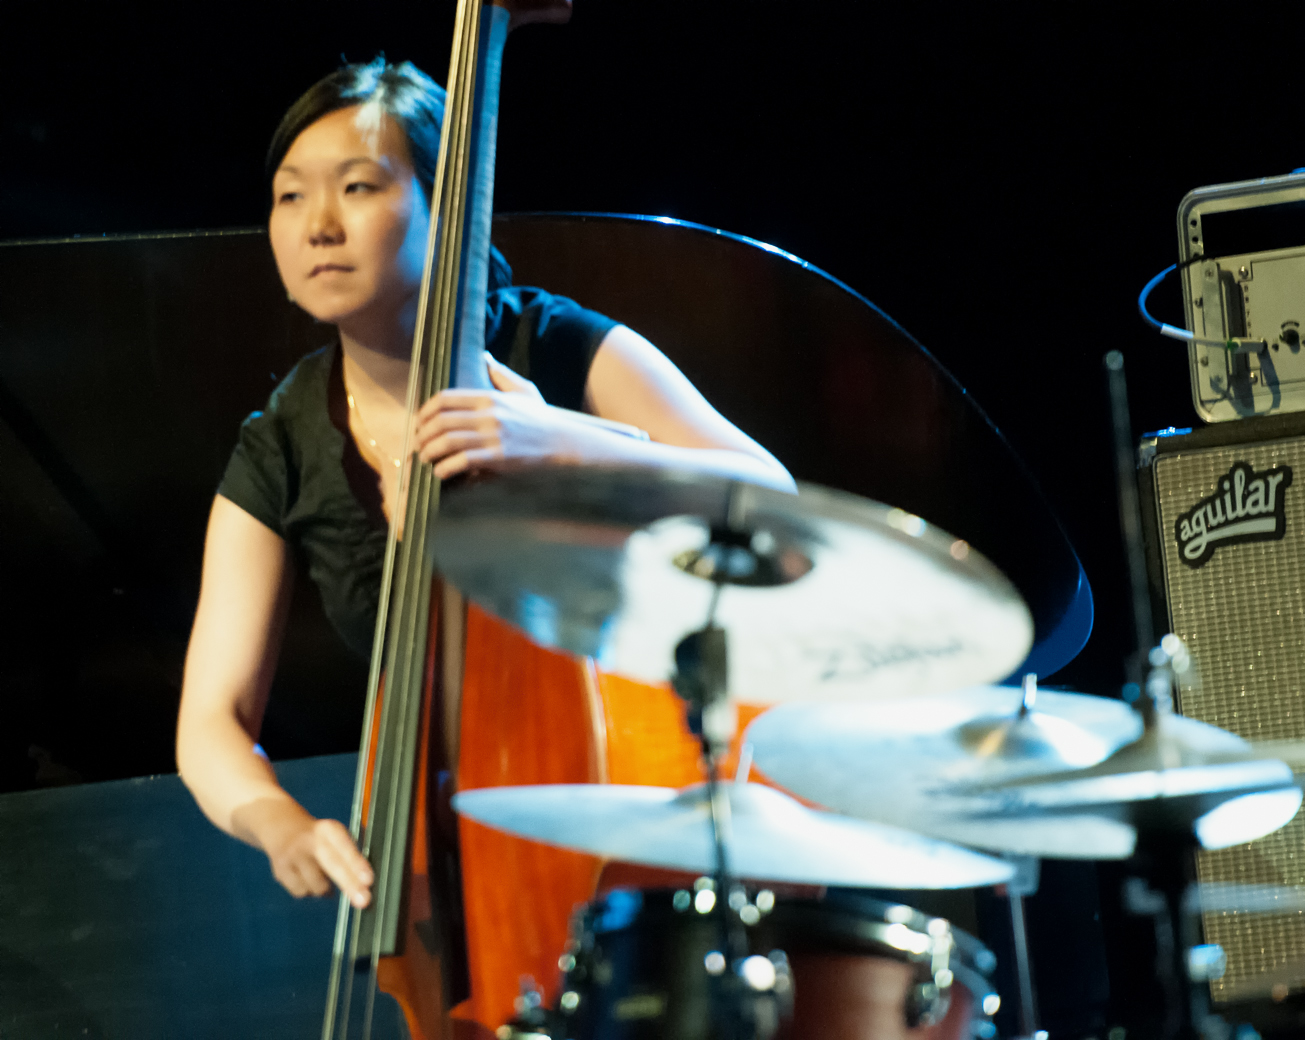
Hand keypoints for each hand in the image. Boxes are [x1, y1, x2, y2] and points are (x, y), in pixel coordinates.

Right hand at [238, 797, 373, 906]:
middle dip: (349, 884)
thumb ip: (349, 851)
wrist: (281, 827)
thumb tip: (367, 881)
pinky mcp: (280, 871)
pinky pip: (301, 892)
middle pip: (331, 864)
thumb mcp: (334, 833)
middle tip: (363, 900)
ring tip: (322, 875)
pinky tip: (307, 877)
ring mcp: (292, 856)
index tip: (368, 880)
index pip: (345, 846)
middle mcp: (308, 840)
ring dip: (325, 888)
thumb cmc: (317, 836)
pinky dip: (309, 890)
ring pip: (316, 886)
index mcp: (327, 829)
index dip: (357, 864)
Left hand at [415, 354, 577, 478]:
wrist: (565, 445)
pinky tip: (441, 472)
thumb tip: (485, 357)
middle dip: (423, 434)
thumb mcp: (524, 391)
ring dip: (429, 452)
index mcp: (490, 397)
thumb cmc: (542, 420)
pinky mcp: (498, 458)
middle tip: (418, 444)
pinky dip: (445, 468)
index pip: (445, 399)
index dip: (425, 411)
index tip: (419, 423)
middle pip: (441, 421)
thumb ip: (501, 374)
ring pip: (447, 442)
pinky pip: (462, 461)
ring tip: (425, 459)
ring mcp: (493, 437)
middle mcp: (488, 415)